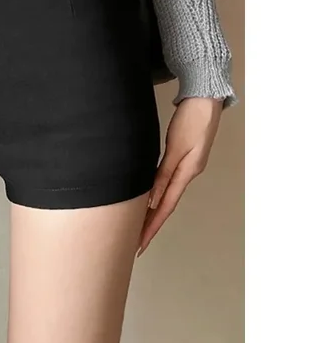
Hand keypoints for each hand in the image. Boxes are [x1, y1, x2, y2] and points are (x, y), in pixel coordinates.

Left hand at [137, 97, 222, 256]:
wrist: (205, 99)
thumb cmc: (191, 120)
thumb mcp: (176, 148)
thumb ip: (164, 173)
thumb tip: (152, 199)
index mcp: (186, 173)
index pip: (165, 206)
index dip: (152, 226)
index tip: (141, 243)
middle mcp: (187, 173)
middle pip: (165, 205)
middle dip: (151, 224)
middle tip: (136, 243)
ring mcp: (187, 166)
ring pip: (166, 195)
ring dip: (153, 211)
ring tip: (139, 226)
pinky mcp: (183, 157)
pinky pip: (167, 182)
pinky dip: (157, 194)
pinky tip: (149, 198)